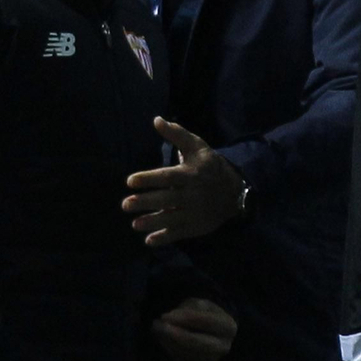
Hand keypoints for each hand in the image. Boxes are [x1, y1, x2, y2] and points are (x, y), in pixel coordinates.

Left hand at [123, 118, 246, 245]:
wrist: (234, 191)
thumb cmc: (209, 166)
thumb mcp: (197, 147)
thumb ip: (176, 135)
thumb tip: (156, 120)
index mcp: (190, 174)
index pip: (167, 176)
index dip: (149, 179)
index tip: (130, 181)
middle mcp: (193, 194)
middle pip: (167, 199)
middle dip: (146, 202)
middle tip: (125, 204)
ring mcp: (195, 212)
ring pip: (172, 218)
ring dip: (153, 222)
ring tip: (134, 224)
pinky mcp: (197, 226)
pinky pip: (180, 233)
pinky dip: (165, 238)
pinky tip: (149, 240)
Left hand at [152, 297, 237, 360]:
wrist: (209, 329)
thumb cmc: (204, 313)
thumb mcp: (199, 304)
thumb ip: (187, 310)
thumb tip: (169, 319)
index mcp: (228, 327)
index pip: (207, 322)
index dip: (185, 318)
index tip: (165, 315)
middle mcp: (223, 346)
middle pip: (199, 343)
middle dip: (177, 335)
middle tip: (158, 326)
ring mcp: (212, 359)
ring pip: (188, 354)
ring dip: (169, 341)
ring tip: (156, 328)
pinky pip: (182, 360)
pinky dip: (169, 348)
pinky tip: (162, 338)